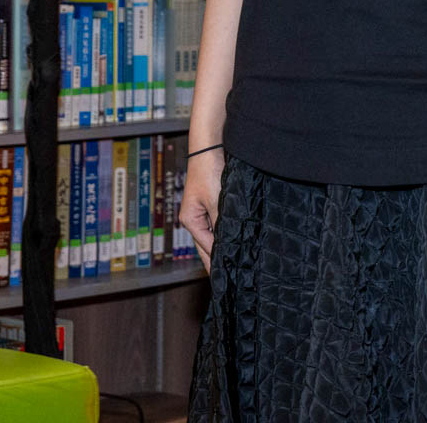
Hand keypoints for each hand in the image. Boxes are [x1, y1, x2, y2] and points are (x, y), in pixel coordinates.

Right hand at [180, 146, 225, 272]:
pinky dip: (225, 233)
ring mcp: (203, 212)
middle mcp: (195, 219)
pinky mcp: (213, 204)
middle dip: (217, 259)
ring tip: (234, 264)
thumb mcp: (217, 200)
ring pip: (213, 236)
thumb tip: (226, 243)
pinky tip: (235, 240)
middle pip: (207, 245)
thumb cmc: (209, 172)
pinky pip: (219, 224)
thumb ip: (221, 222)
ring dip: (222, 246)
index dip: (217, 261)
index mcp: (191, 220)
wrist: (210, 148)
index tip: (227, 275)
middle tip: (230, 278)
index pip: (206, 247)